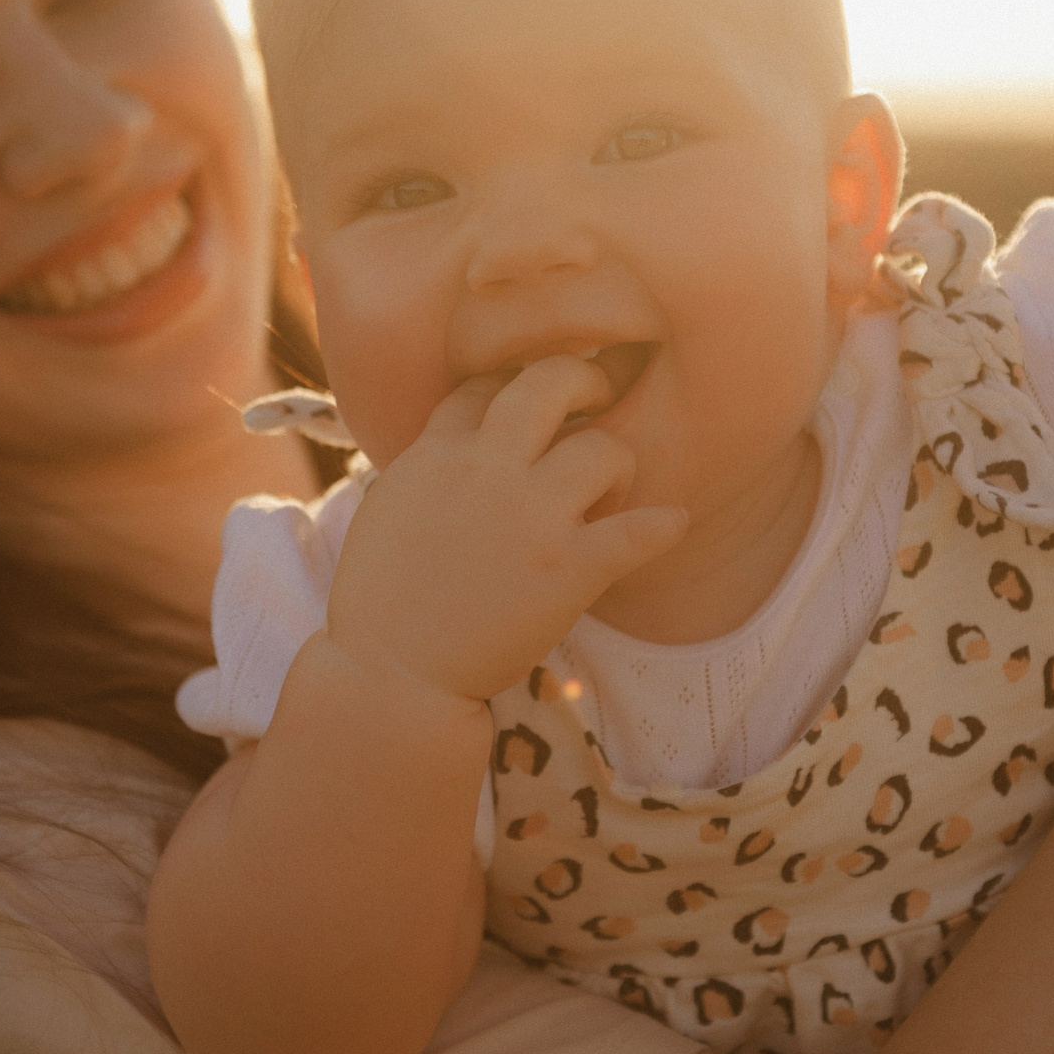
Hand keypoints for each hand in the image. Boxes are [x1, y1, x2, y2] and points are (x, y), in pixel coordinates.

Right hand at [326, 356, 686, 700]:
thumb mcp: (387, 508)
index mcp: (437, 454)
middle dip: (583, 379)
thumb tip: (459, 445)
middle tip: (601, 393)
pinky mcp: (567, 569)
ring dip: (616, 465)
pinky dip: (662, 527)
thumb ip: (429, 466)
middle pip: (549, 384)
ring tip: (612, 493)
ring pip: (602, 449)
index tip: (535, 398)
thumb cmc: (381, 603)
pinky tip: (672, 524)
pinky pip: (637, 533)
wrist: (391, 674)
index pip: (485, 386)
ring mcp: (530, 517)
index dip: (514, 383)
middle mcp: (486, 470)